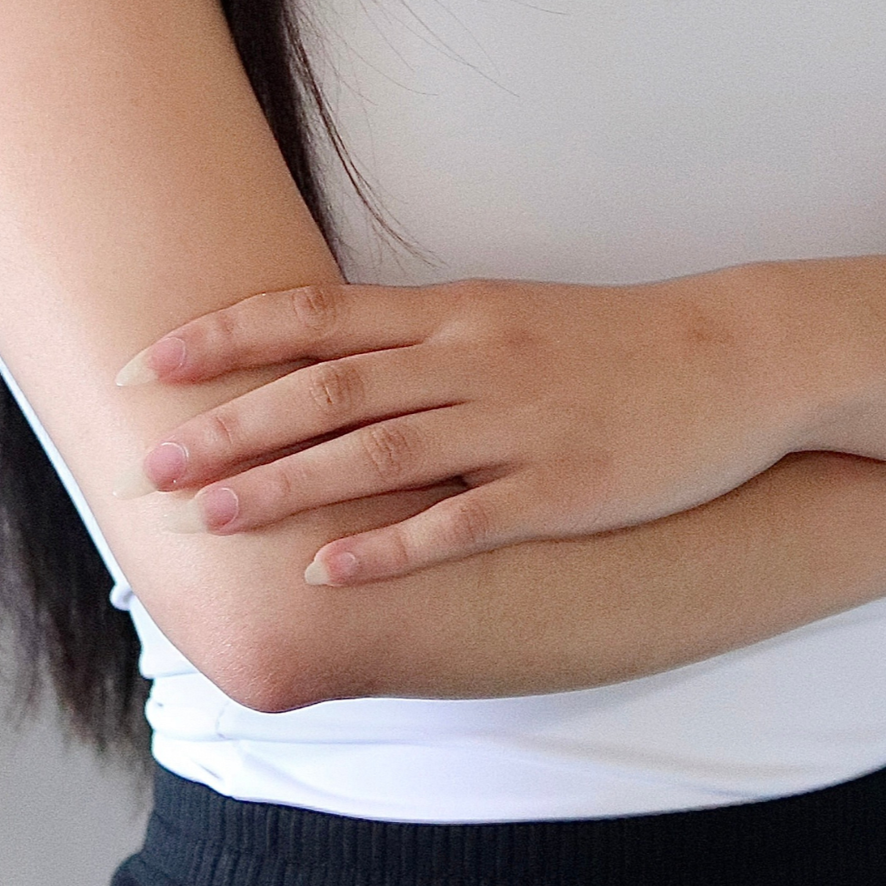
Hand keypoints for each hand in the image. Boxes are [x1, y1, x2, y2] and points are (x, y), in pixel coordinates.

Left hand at [116, 271, 806, 584]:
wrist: (736, 358)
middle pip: (328, 388)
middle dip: (231, 426)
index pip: (314, 315)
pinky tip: (332, 572)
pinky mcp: (560, 490)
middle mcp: (470, 360)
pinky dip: (392, 547)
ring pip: (379, 455)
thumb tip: (323, 359)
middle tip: (150, 461)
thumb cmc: (611, 342)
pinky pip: (461, 522)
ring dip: (288, 488)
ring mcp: (514, 425)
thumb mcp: (506, 316)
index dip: (225, 339)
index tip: (149, 362)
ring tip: (212, 520)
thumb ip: (420, 337)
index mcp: (453, 313)